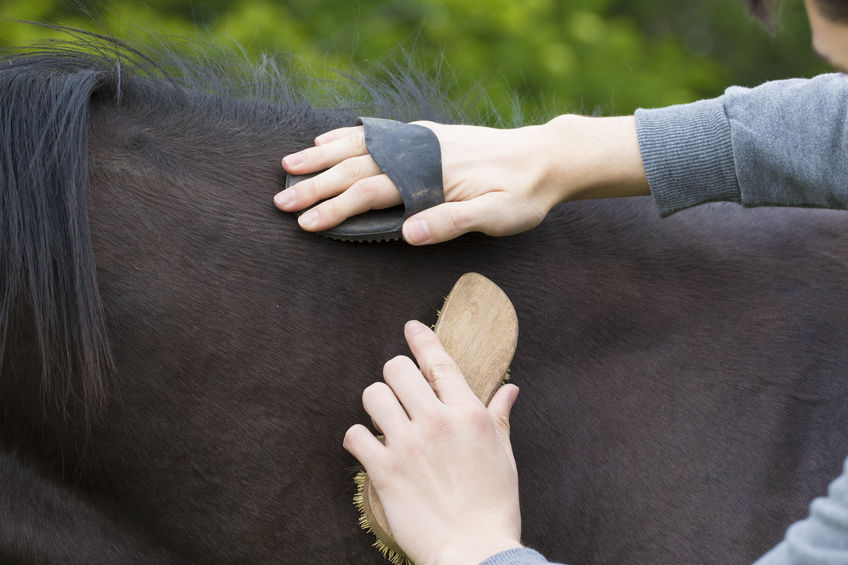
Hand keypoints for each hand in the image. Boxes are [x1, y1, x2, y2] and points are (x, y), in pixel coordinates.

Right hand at [277, 116, 647, 244]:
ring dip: (322, 158)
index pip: (371, 193)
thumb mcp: (495, 216)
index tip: (305, 223)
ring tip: (288, 165)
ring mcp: (420, 141)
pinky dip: (347, 138)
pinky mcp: (425, 136)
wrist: (545, 157)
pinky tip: (328, 141)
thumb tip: (406, 232)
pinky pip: (377, 135)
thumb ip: (451, 223)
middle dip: (315, 186)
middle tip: (279, 200)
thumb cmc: (522, 194)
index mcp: (430, 176)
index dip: (335, 209)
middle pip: (356, 169)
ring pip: (360, 148)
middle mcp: (419, 152)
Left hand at [343, 320, 522, 564]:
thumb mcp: (504, 455)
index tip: (411, 327)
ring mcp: (408, 445)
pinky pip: (355, 435)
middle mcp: (436, 421)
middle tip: (399, 392)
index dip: (422, 338)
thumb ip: (499, 417)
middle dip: (395, 375)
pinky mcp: (384, 470)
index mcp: (468, 413)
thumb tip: (510, 389)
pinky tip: (368, 448)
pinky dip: (357, 439)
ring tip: (384, 419)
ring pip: (373, 395)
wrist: (475, 551)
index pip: (439, 361)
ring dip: (376, 404)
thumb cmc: (494, 505)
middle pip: (397, 369)